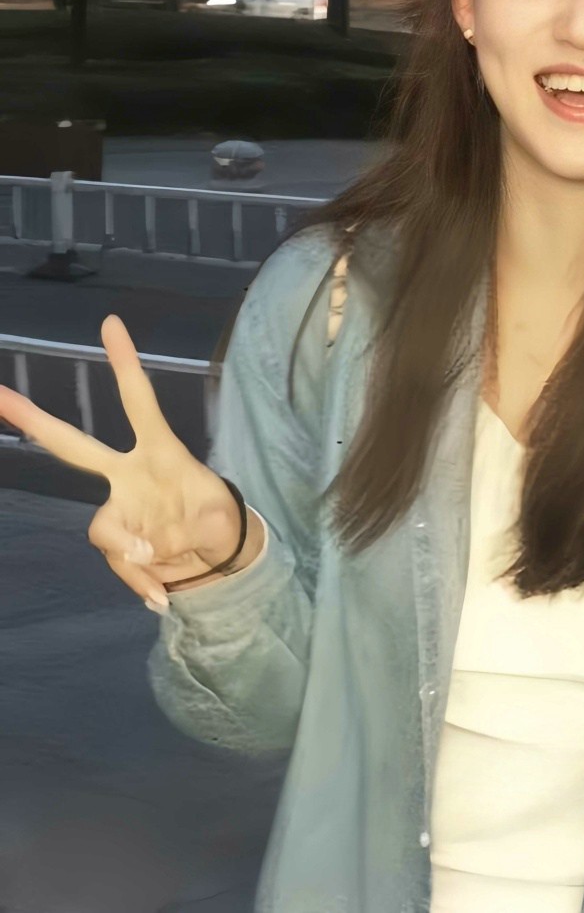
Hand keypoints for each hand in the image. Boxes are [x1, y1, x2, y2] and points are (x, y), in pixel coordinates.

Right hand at [0, 315, 259, 606]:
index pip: (139, 401)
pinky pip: (118, 562)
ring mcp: (118, 507)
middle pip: (73, 445)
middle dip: (33, 420)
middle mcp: (128, 474)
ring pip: (102, 530)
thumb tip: (143, 551)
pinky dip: (140, 580)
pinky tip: (161, 592)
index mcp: (159, 450)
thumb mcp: (218, 521)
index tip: (112, 321)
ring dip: (134, 556)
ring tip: (167, 568)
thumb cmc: (219, 519)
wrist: (218, 556)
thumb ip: (180, 534)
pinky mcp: (118, 540)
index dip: (125, 364)